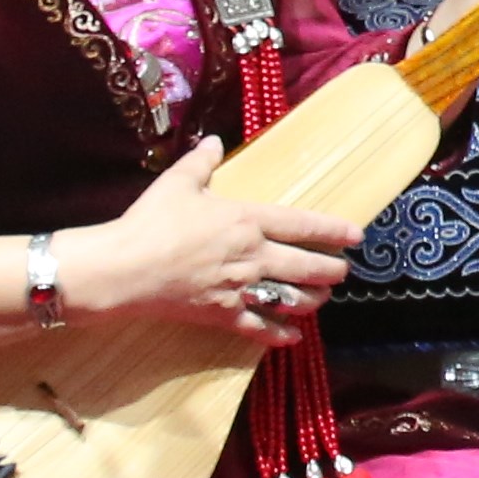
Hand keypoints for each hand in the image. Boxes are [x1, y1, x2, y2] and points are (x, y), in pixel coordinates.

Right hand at [78, 139, 365, 346]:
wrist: (122, 268)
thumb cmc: (151, 222)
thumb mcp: (178, 183)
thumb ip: (201, 161)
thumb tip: (213, 140)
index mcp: (248, 221)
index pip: (304, 225)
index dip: (334, 231)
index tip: (356, 237)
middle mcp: (253, 256)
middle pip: (308, 267)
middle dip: (332, 271)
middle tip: (343, 271)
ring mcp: (240, 288)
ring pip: (292, 299)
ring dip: (313, 300)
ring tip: (321, 298)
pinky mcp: (222, 315)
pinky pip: (259, 328)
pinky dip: (279, 334)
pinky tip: (292, 337)